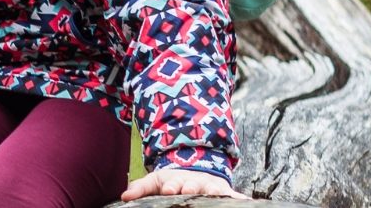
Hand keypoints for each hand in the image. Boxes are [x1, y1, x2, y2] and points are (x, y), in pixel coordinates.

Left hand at [121, 168, 246, 200]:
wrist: (193, 170)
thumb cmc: (171, 181)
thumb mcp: (155, 182)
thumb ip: (141, 189)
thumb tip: (124, 196)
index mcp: (176, 182)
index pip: (173, 185)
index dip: (171, 187)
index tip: (169, 190)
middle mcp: (194, 183)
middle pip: (193, 186)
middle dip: (191, 188)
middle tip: (189, 190)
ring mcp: (209, 186)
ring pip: (212, 189)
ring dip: (213, 191)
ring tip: (215, 193)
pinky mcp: (223, 190)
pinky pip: (233, 195)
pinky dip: (239, 197)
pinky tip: (246, 201)